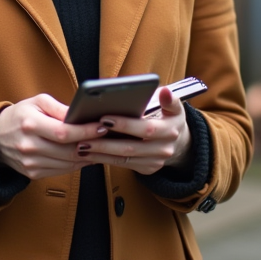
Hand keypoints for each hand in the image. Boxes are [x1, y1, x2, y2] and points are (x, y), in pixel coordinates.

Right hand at [0, 94, 106, 180]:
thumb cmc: (20, 115)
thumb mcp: (37, 102)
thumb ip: (59, 108)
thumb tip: (81, 114)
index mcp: (30, 125)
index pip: (64, 132)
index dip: (86, 131)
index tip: (102, 127)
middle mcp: (29, 146)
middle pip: (68, 151)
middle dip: (91, 145)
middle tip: (107, 139)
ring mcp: (30, 163)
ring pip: (68, 164)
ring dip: (87, 157)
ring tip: (100, 147)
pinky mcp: (32, 174)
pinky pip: (61, 171)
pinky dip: (75, 165)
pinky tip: (84, 156)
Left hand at [75, 87, 192, 174]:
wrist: (179, 142)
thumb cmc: (169, 117)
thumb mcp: (175, 106)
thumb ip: (169, 99)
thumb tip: (164, 90)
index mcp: (171, 130)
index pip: (145, 129)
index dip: (125, 125)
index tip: (103, 118)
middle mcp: (164, 149)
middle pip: (131, 147)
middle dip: (105, 142)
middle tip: (83, 136)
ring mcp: (156, 162)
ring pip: (124, 159)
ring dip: (101, 153)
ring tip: (81, 145)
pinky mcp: (147, 169)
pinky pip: (123, 165)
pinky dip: (105, 159)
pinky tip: (90, 153)